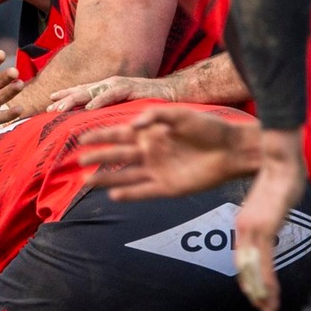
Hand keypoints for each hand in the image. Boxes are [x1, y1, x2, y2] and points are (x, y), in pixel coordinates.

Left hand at [47, 74, 171, 113]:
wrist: (174, 93)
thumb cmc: (149, 102)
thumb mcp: (124, 107)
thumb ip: (110, 112)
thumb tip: (93, 123)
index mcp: (107, 89)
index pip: (82, 92)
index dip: (65, 97)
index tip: (48, 105)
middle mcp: (110, 84)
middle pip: (82, 91)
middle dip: (64, 100)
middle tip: (48, 110)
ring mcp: (120, 84)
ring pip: (92, 91)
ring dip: (75, 100)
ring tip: (60, 109)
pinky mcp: (131, 88)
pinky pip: (113, 94)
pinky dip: (100, 100)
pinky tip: (90, 108)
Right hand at [79, 106, 260, 200]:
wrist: (233, 150)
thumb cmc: (210, 128)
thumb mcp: (182, 115)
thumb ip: (157, 116)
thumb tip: (133, 124)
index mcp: (151, 133)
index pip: (119, 134)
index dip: (100, 136)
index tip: (81, 137)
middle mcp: (150, 152)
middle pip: (117, 155)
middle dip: (97, 157)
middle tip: (77, 160)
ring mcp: (157, 170)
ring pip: (125, 175)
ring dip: (106, 177)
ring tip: (86, 181)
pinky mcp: (167, 187)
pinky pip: (143, 191)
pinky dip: (128, 194)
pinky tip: (113, 195)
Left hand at [232, 130, 306, 310]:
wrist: (281, 159)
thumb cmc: (280, 178)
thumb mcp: (272, 205)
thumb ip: (270, 219)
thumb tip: (274, 228)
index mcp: (244, 224)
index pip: (243, 259)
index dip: (249, 278)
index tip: (256, 295)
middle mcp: (244, 229)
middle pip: (245, 268)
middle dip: (254, 292)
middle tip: (263, 310)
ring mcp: (252, 229)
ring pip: (252, 269)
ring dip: (261, 292)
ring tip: (268, 310)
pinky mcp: (263, 228)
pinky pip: (263, 260)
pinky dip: (266, 281)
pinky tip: (270, 295)